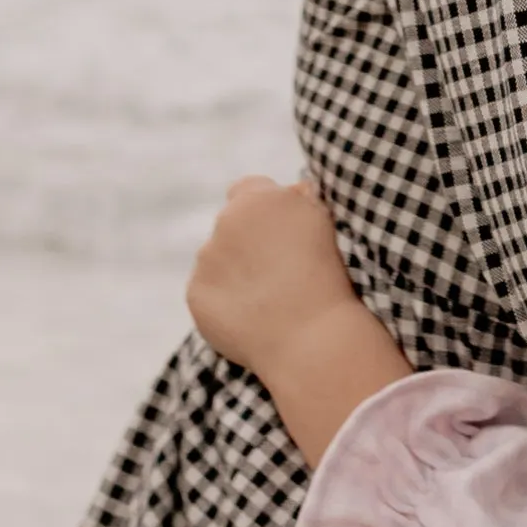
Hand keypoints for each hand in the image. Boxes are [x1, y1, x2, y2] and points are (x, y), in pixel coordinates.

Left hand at [188, 173, 359, 373]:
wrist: (312, 338)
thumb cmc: (330, 281)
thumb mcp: (326, 224)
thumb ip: (301, 199)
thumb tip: (293, 190)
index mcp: (260, 198)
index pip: (250, 188)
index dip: (265, 210)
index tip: (281, 232)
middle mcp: (226, 221)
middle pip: (231, 225)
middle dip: (248, 242)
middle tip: (280, 272)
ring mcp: (207, 258)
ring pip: (217, 260)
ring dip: (235, 272)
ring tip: (269, 302)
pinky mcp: (195, 292)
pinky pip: (208, 293)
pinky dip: (224, 303)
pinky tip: (253, 320)